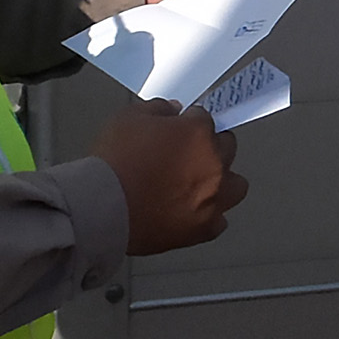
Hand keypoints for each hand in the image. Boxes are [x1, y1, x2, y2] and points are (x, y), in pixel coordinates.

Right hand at [99, 99, 248, 254]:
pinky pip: (219, 220)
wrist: (103, 207)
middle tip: (186, 154)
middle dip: (209, 147)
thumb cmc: (114, 160)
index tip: (176, 129)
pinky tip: (191, 212)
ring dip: (222, 181)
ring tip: (199, 184)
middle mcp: (215, 164)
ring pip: (236, 185)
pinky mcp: (203, 229)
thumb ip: (157, 109)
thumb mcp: (128, 118)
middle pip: (226, 148)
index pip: (204, 118)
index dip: (188, 122)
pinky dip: (209, 215)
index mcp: (199, 133)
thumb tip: (173, 111)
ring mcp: (213, 199)